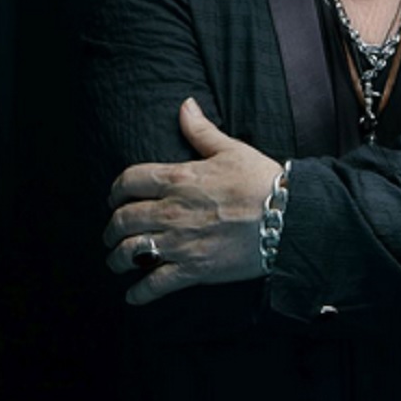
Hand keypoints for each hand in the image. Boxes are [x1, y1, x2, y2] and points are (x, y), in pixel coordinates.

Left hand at [103, 98, 280, 303]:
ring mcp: (180, 242)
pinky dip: (139, 293)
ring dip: (117, 259)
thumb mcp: (230, 149)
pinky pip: (155, 285)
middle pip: (122, 220)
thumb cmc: (261, 181)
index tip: (114, 197)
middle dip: (111, 228)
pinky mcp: (194, 270)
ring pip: (130, 254)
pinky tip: (133, 295)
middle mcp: (172, 211)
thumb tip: (185, 105)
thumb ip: (201, 130)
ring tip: (117, 261)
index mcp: (178, 178)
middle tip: (112, 232)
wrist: (289, 218)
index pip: (129, 181)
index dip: (115, 190)